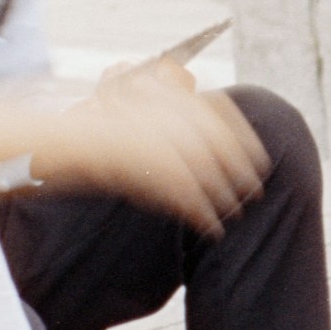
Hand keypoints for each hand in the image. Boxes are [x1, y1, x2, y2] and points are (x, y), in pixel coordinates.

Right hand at [28, 68, 269, 230]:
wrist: (70, 142)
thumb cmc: (98, 124)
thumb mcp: (139, 103)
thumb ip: (170, 108)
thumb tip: (199, 112)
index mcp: (176, 100)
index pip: (224, 115)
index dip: (244, 136)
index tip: (260, 153)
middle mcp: (178, 121)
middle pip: (225, 147)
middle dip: (244, 169)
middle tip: (258, 186)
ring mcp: (169, 148)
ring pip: (212, 176)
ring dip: (227, 195)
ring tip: (238, 212)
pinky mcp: (159, 177)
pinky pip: (190, 200)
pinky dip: (204, 216)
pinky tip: (213, 229)